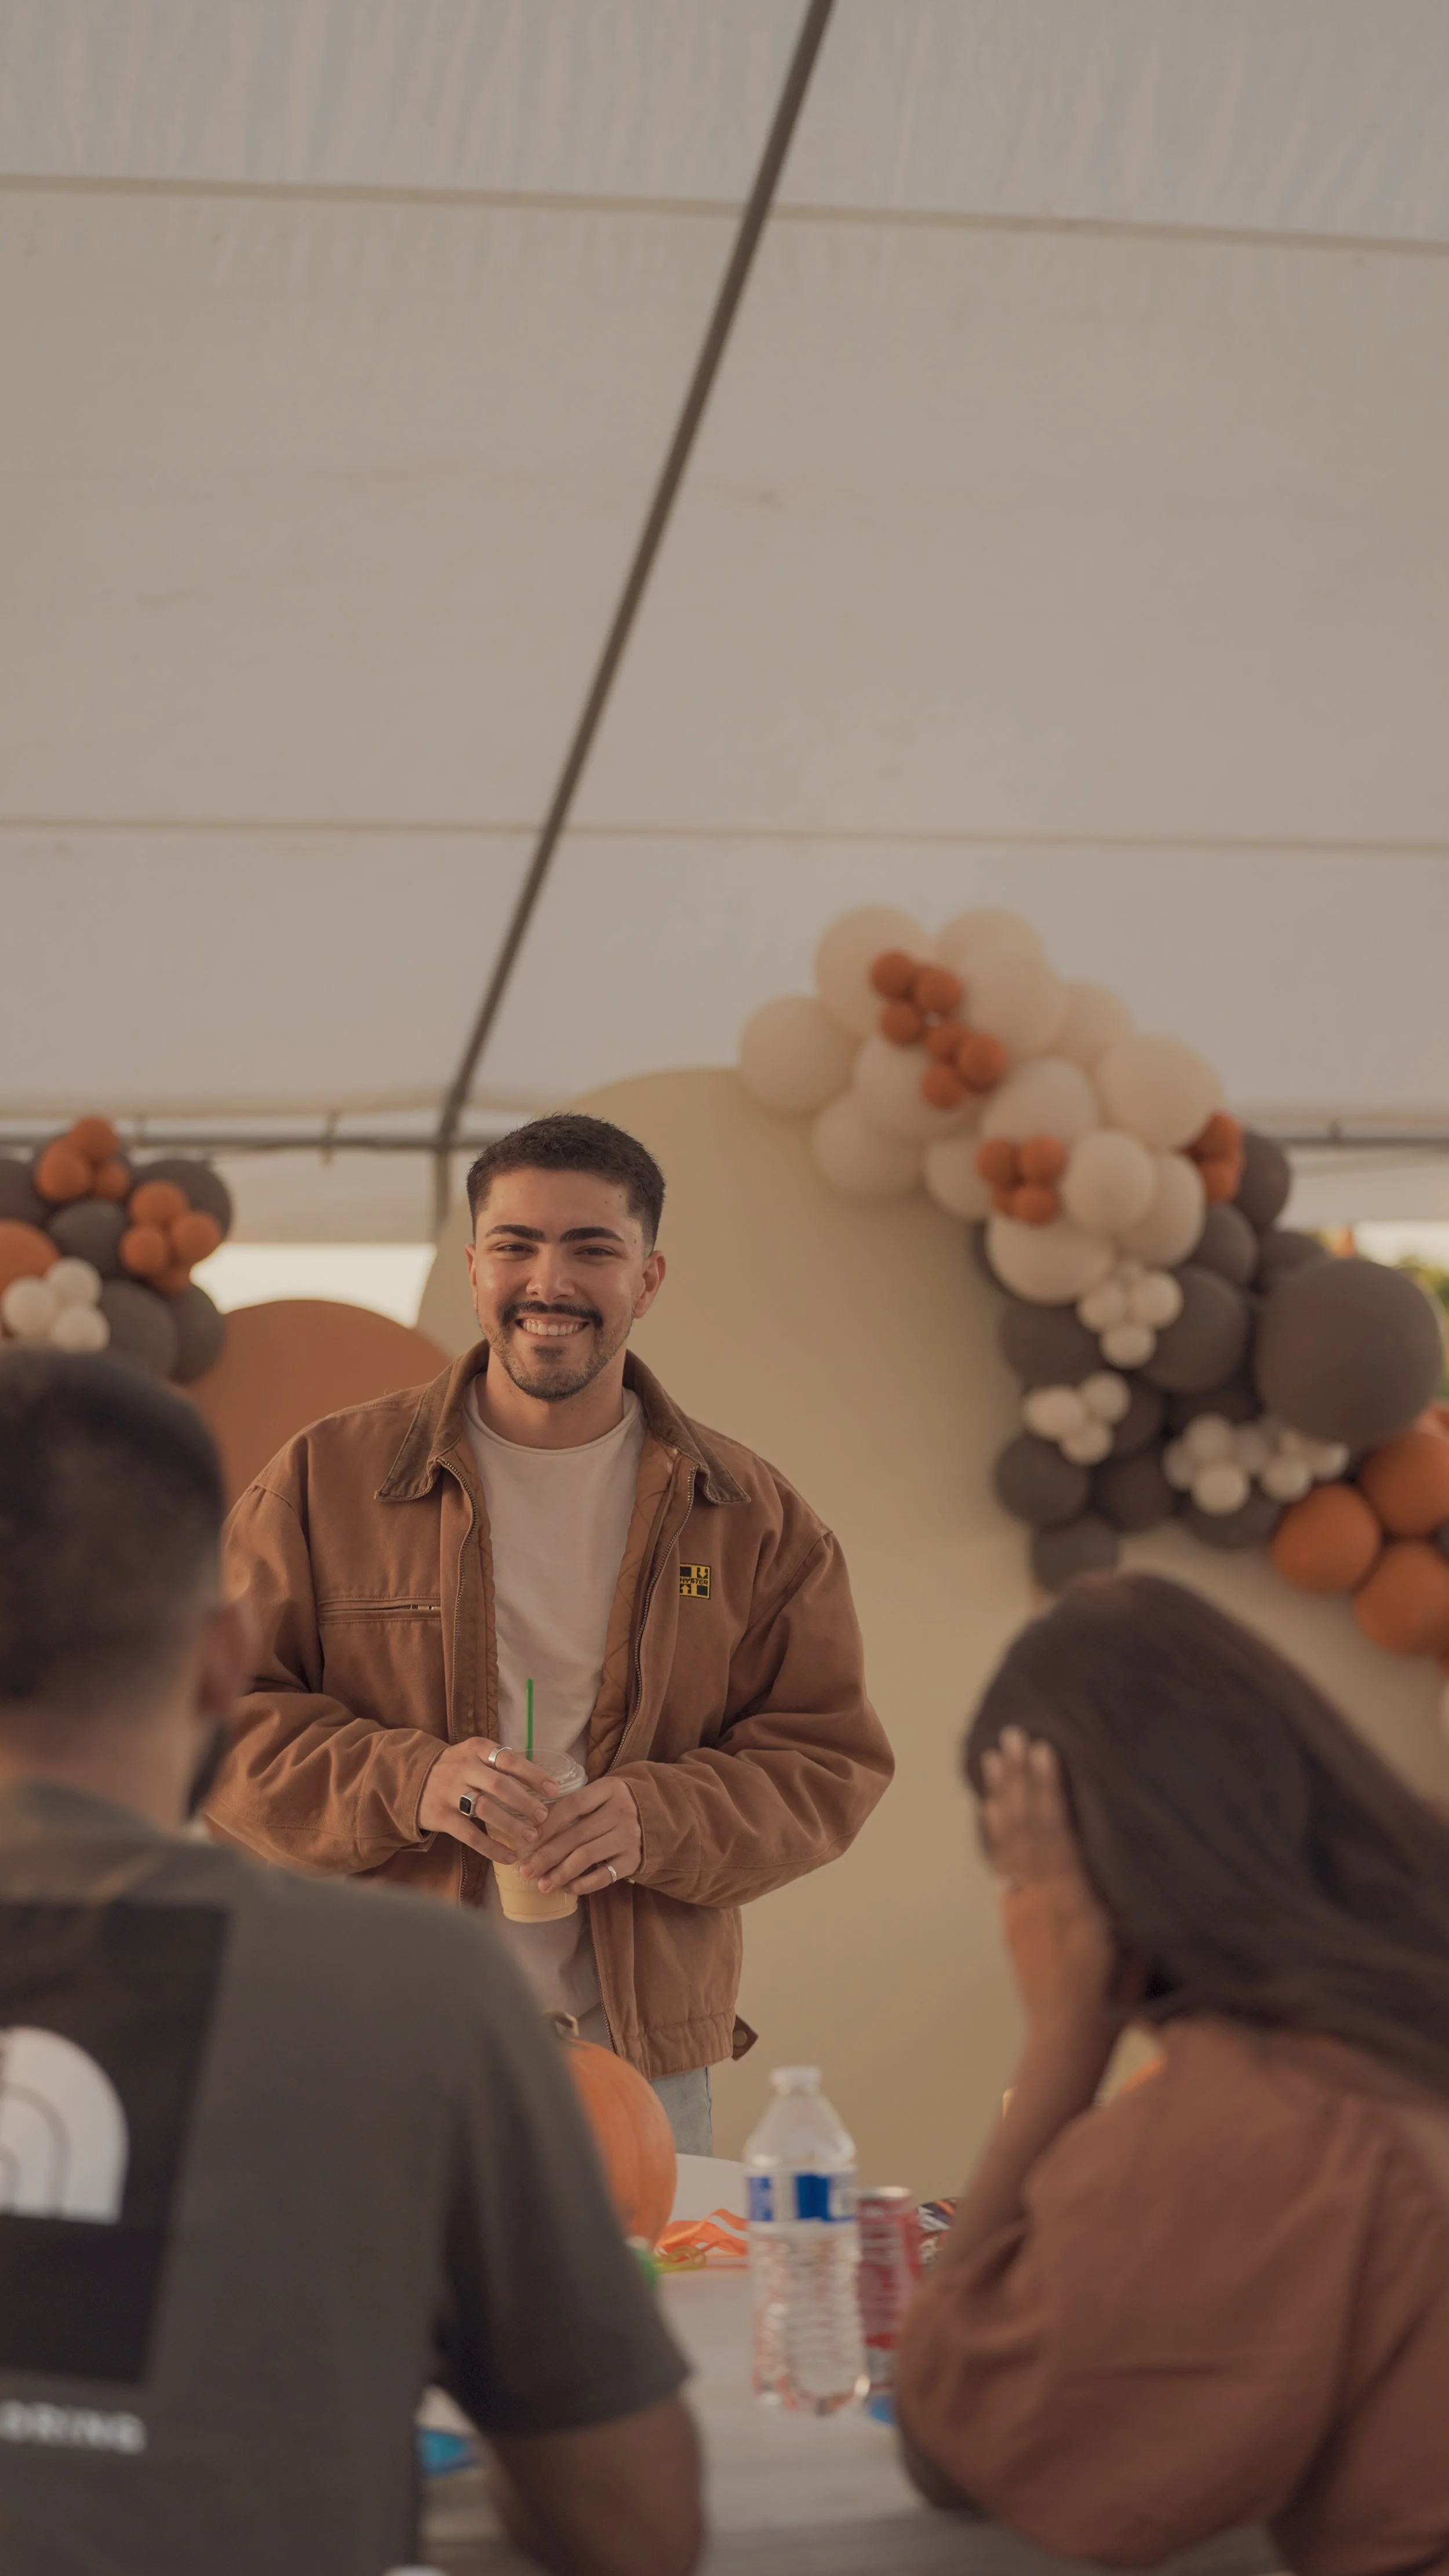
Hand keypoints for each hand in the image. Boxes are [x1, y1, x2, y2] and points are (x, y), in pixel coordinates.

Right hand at [418, 1738, 559, 1865]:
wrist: (409, 1778)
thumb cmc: (455, 1769)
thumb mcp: (474, 1756)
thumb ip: (501, 1766)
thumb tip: (543, 1784)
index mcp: (476, 1749)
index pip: (509, 1760)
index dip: (533, 1775)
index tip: (554, 1790)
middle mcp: (463, 1768)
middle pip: (498, 1784)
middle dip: (524, 1802)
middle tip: (544, 1817)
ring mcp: (449, 1792)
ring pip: (484, 1809)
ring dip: (511, 1824)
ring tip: (532, 1837)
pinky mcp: (440, 1815)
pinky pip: (469, 1834)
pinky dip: (491, 1847)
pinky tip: (509, 1856)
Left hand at [520, 1774, 642, 1900]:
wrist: (654, 1817)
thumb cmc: (613, 1805)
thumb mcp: (599, 1795)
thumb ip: (572, 1806)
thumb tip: (531, 1832)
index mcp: (609, 1789)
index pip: (573, 1804)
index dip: (548, 1822)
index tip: (528, 1838)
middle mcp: (621, 1811)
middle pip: (576, 1834)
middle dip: (547, 1855)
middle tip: (526, 1870)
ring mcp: (629, 1837)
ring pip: (587, 1856)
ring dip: (560, 1873)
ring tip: (541, 1885)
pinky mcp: (633, 1860)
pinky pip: (603, 1876)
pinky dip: (581, 1884)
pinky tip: (565, 1888)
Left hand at [981, 1728, 1126, 2053]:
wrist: (1066, 2036)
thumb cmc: (1114, 1993)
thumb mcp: (1134, 1945)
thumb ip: (1126, 1899)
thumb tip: (1132, 1851)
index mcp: (1079, 1901)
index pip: (1061, 1833)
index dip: (1051, 1790)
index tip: (1044, 1750)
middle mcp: (1046, 1897)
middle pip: (1031, 1827)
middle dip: (1023, 1778)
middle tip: (1013, 1734)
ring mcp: (1024, 1906)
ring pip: (1012, 1840)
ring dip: (1003, 1794)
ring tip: (994, 1756)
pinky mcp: (1013, 1917)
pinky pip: (1004, 1863)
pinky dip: (997, 1830)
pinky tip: (993, 1803)